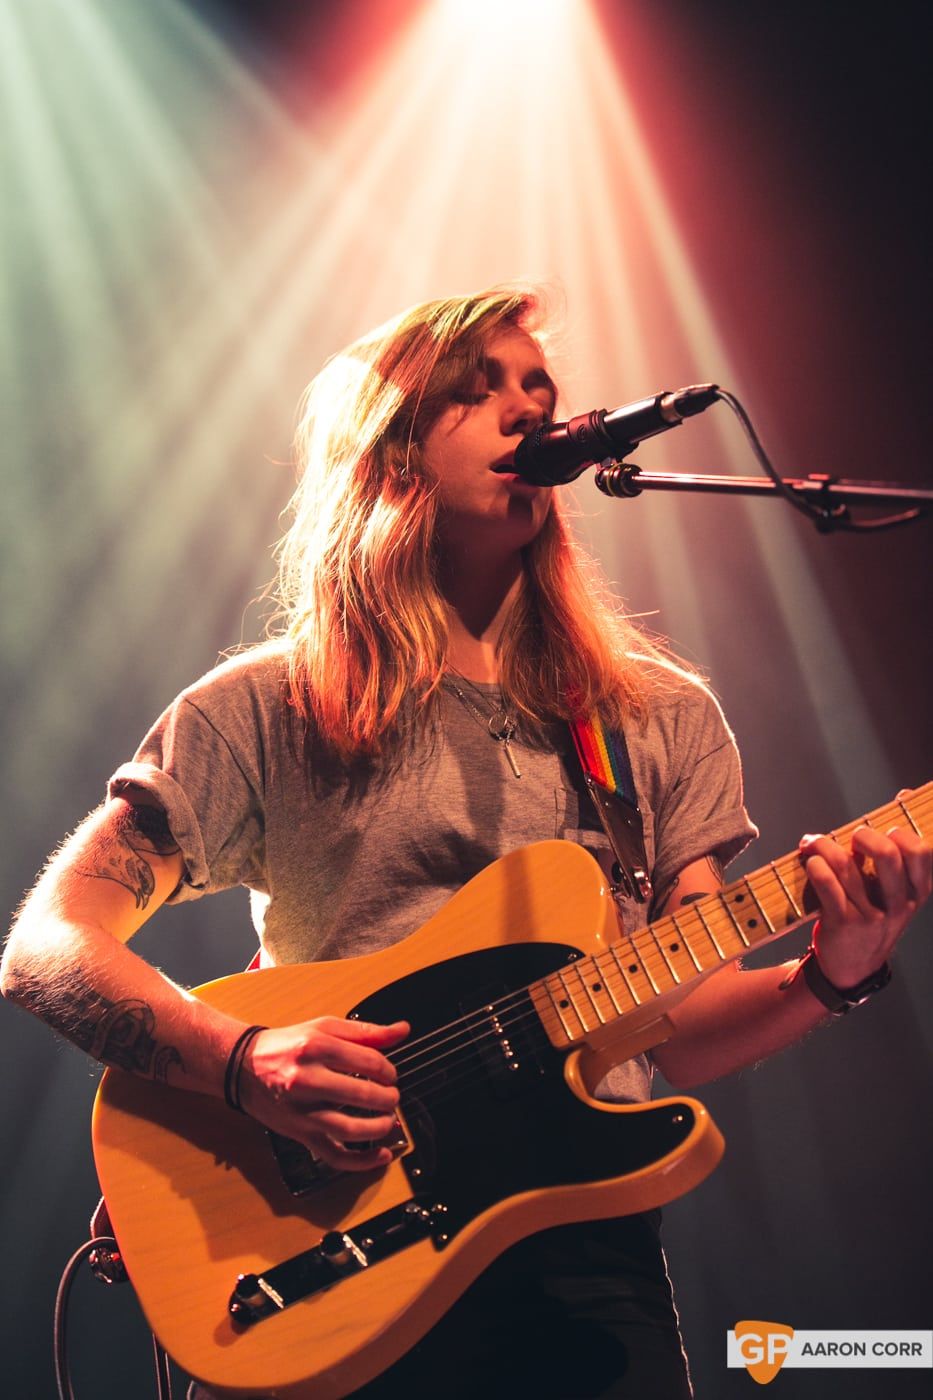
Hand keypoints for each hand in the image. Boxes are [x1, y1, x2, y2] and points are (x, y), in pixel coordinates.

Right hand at [238, 1016, 409, 1171]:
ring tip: (388, 1120)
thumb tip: (402, 1030)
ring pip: (351, 1128)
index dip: (389, 1070)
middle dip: (388, 1097)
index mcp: (316, 1047)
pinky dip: (361, 1161)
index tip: (390, 1074)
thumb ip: (365, 1032)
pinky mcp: (299, 1133)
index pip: (370, 1061)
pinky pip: (334, 1155)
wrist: (243, 1067)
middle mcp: (307, 1079)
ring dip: (380, 1127)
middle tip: (392, 1097)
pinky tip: (381, 1155)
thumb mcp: (324, 1028)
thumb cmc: (287, 1047)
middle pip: (363, 1093)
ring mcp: (302, 1110)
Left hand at [799, 804, 930, 988]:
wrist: (850, 968)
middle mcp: (898, 905)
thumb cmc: (871, 916)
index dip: (904, 833)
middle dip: (865, 837)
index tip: (887, 826)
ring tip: (814, 843)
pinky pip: (828, 886)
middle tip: (853, 837)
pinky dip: (816, 867)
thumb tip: (906, 794)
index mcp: (915, 893)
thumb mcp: (893, 892)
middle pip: (888, 856)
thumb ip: (897, 852)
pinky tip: (811, 862)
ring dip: (825, 846)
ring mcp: (871, 917)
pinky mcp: (843, 924)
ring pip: (848, 867)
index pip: (922, 854)